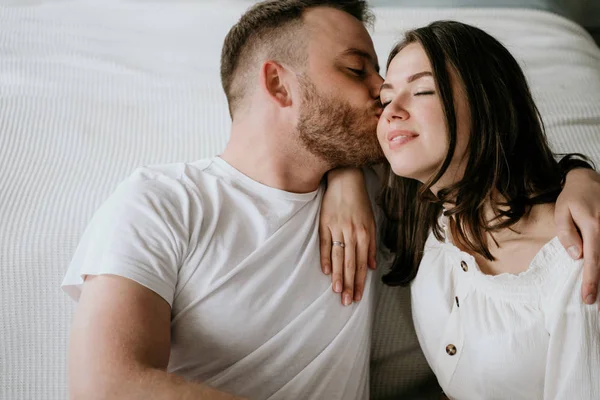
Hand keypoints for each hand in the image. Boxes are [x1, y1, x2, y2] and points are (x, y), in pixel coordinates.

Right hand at [320, 168, 376, 305]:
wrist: (345, 180)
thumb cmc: (360, 202)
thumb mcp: (371, 222)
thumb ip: (372, 245)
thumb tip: (372, 266)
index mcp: (365, 234)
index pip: (362, 263)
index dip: (359, 281)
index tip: (357, 296)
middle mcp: (352, 233)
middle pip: (350, 263)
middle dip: (349, 284)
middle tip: (346, 301)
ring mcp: (337, 228)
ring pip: (337, 256)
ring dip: (337, 275)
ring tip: (336, 291)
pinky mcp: (324, 223)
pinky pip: (324, 243)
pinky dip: (324, 258)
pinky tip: (325, 271)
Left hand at [555, 168, 599, 307]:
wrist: (589, 180)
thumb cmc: (572, 198)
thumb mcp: (561, 212)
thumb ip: (566, 234)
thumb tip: (576, 256)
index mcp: (594, 226)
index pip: (593, 260)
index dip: (592, 281)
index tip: (588, 298)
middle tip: (595, 305)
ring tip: (598, 295)